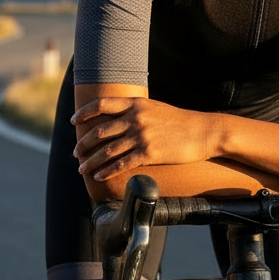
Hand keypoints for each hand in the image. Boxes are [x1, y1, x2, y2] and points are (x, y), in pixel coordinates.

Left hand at [71, 97, 218, 181]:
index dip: (84, 113)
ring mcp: (142, 135)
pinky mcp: (150, 153)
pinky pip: (122, 163)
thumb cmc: (180, 121)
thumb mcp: (155, 108)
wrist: (204, 131)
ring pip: (107, 150)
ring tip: (82, 169)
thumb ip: (136, 111)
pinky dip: (107, 170)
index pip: (101, 104)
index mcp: (136, 103)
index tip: (74, 122)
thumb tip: (117, 120)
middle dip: (83, 144)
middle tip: (76, 153)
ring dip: (91, 161)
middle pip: (100, 131)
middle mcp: (136, 117)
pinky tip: (99, 176)